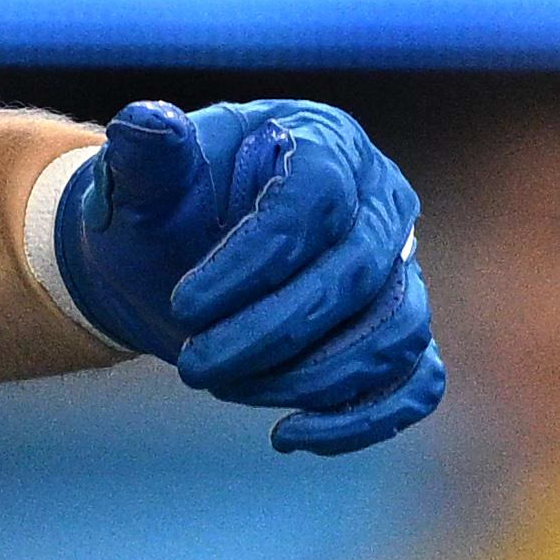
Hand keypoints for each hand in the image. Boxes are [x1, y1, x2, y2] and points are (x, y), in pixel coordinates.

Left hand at [50, 101, 442, 453]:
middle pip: (355, 275)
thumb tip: (147, 123)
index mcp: (325, 141)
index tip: (185, 305)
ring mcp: (401, 269)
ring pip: (393, 332)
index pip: (314, 200)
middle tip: (193, 366)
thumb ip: (145, 154)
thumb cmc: (161, 213)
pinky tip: (288, 436)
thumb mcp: (142, 181)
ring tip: (226, 388)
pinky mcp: (400, 331)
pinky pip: (417, 380)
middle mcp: (381, 200)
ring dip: (310, 378)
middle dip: (270, 333)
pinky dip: (363, 418)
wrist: (173, 262)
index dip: (253, 261)